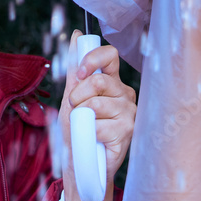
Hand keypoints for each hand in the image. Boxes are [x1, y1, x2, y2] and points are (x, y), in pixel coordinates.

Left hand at [59, 30, 135, 200]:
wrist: (80, 164)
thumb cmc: (77, 131)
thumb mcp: (71, 97)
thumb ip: (75, 69)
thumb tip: (76, 35)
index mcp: (112, 82)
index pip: (110, 55)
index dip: (92, 59)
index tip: (79, 73)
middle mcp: (125, 94)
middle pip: (99, 80)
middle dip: (78, 95)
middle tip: (75, 109)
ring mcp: (129, 112)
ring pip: (98, 104)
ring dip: (82, 117)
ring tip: (85, 127)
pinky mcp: (129, 131)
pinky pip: (100, 125)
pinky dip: (89, 133)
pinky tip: (94, 140)